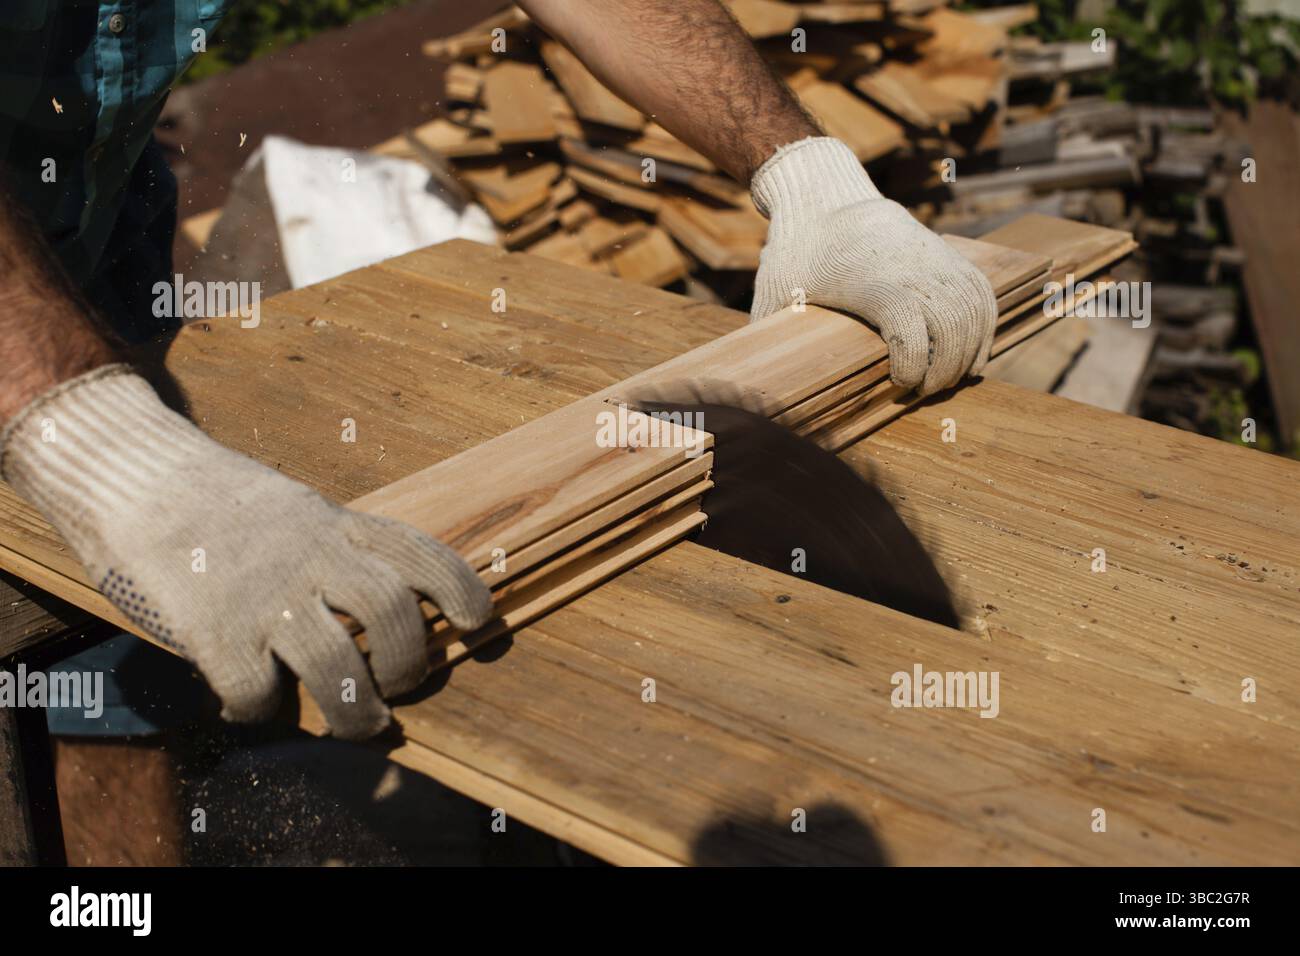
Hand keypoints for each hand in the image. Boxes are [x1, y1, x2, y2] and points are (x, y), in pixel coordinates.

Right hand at [0, 366, 491, 738]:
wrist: (133, 473)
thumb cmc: (216, 501)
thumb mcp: (296, 509)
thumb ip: (336, 551)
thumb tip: (378, 612)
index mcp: (337, 525)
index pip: (421, 554)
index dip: (461, 591)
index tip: (479, 623)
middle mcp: (313, 557)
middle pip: (393, 616)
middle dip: (410, 665)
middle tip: (402, 687)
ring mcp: (266, 595)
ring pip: (339, 669)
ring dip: (358, 712)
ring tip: (360, 725)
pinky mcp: (215, 631)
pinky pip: (258, 695)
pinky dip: (260, 712)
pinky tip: (249, 704)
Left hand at [750, 137, 997, 396]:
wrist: (822, 192)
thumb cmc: (794, 249)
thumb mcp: (775, 293)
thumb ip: (768, 338)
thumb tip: (744, 385)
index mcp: (872, 282)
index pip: (912, 332)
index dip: (914, 367)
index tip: (900, 384)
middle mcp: (911, 267)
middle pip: (951, 328)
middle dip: (944, 371)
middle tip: (923, 393)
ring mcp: (933, 258)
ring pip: (973, 311)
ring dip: (969, 352)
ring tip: (948, 380)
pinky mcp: (945, 253)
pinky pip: (980, 292)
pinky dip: (985, 325)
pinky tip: (974, 355)